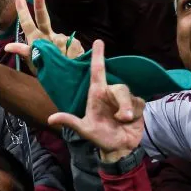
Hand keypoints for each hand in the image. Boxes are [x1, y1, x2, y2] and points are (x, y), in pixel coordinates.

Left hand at [4, 0, 83, 74]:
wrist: (68, 80)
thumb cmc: (48, 71)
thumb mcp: (35, 63)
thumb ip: (24, 52)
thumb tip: (8, 46)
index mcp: (37, 40)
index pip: (28, 24)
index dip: (23, 11)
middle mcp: (48, 35)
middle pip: (43, 19)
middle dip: (40, 6)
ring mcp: (62, 38)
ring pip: (59, 40)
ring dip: (60, 54)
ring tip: (61, 63)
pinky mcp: (74, 42)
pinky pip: (71, 46)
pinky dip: (70, 55)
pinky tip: (70, 60)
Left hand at [47, 40, 143, 161]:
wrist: (120, 148)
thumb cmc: (100, 137)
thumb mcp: (85, 130)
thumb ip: (70, 122)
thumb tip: (51, 118)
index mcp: (97, 95)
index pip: (97, 72)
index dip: (97, 56)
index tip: (98, 42)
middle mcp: (110, 94)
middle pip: (119, 88)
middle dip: (123, 103)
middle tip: (123, 117)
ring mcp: (124, 99)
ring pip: (130, 96)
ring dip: (129, 110)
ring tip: (125, 121)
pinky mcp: (136, 104)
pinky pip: (139, 103)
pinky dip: (136, 113)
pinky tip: (131, 121)